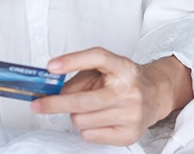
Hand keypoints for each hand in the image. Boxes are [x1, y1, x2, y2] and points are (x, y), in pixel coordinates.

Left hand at [30, 48, 191, 145]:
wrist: (155, 95)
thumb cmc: (123, 80)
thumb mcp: (103, 69)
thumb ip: (78, 77)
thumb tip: (53, 91)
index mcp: (123, 68)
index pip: (98, 58)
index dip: (72, 61)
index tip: (51, 67)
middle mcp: (130, 91)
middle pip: (82, 100)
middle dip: (54, 103)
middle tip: (38, 104)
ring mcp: (131, 114)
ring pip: (82, 120)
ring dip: (75, 115)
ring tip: (86, 108)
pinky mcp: (128, 134)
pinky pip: (89, 135)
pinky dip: (85, 128)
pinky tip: (96, 119)